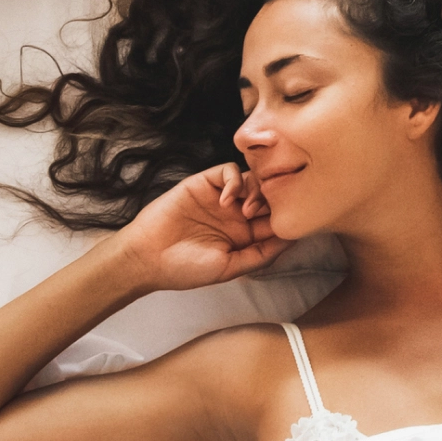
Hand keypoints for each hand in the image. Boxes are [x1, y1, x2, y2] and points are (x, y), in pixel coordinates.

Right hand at [112, 162, 292, 291]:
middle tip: (267, 215)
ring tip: (247, 211)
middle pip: (269, 196)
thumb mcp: (230, 268)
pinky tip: (227, 201)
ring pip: (253, 180)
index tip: (293, 222)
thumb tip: (293, 239)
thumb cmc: (186, 269)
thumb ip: (261, 254)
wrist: (148, 257)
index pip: (276, 220)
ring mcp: (221, 197)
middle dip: (276, 201)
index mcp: (245, 236)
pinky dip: (234, 181)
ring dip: (257, 191)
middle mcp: (237, 215)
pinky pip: (229, 171)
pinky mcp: (204, 182)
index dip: (287, 218)